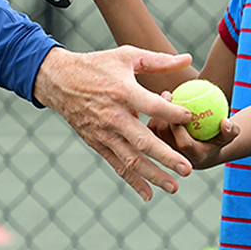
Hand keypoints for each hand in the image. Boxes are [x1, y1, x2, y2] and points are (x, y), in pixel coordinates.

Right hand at [31, 46, 194, 200]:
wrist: (60, 80)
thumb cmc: (97, 65)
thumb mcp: (127, 56)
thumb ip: (158, 61)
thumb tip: (188, 59)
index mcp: (123, 92)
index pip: (153, 106)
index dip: (173, 113)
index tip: (190, 118)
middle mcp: (114, 116)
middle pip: (144, 141)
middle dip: (167, 157)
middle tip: (188, 168)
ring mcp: (104, 133)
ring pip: (131, 159)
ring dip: (153, 175)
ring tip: (174, 186)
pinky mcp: (97, 143)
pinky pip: (117, 164)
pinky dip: (132, 180)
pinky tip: (148, 194)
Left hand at [148, 102, 239, 169]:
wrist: (203, 152)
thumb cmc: (217, 139)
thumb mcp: (228, 136)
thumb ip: (231, 130)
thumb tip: (226, 122)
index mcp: (192, 158)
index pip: (183, 143)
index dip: (180, 125)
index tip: (181, 105)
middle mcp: (175, 159)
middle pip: (164, 136)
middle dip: (164, 114)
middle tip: (168, 94)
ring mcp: (162, 154)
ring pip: (154, 131)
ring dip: (157, 112)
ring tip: (165, 95)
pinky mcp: (153, 147)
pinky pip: (151, 129)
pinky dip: (153, 114)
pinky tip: (158, 99)